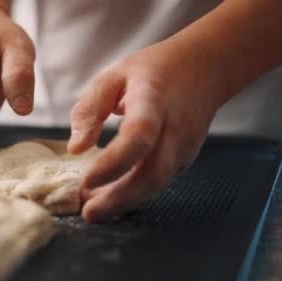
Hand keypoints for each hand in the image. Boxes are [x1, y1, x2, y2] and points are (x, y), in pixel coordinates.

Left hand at [68, 40, 225, 222]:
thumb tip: (75, 148)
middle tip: (87, 213)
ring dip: (124, 202)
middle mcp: (175, 129)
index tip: (86, 180)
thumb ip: (90, 109)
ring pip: (156, 185)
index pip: (138, 137)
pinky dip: (134, 195)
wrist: (206, 67)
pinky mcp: (185, 159)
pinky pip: (159, 182)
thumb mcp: (113, 76)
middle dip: (118, 199)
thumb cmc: (153, 71)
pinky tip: (110, 199)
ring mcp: (185, 147)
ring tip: (93, 210)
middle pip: (152, 173)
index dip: (113, 163)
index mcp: (153, 102)